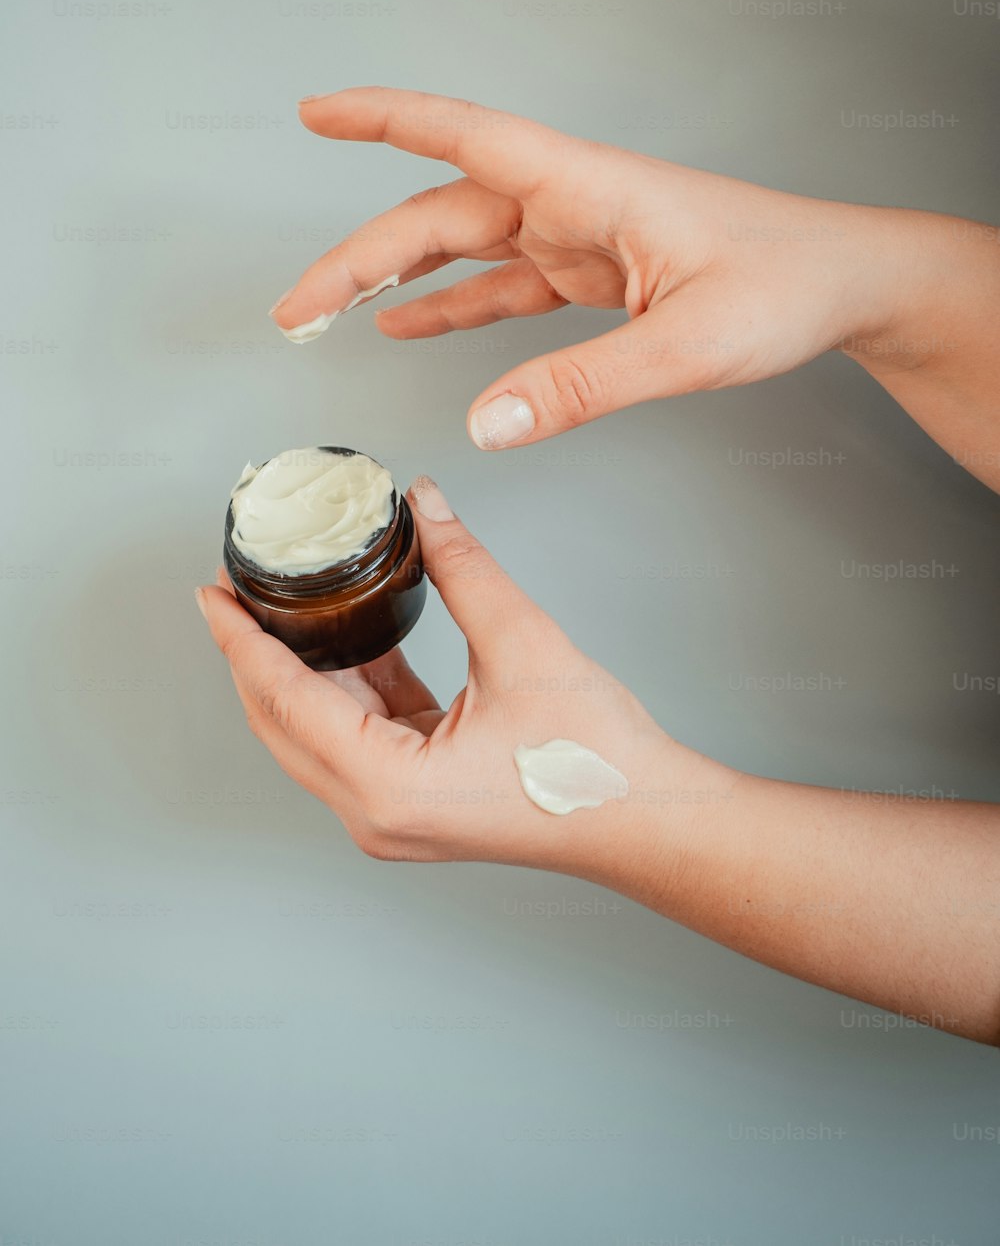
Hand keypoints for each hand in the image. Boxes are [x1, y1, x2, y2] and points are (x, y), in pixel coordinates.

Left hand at [196, 477, 707, 869]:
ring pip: (319, 730)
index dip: (242, 638)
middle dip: (255, 652)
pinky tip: (353, 635)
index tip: (212, 591)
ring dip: (301, 668)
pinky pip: (360, 736)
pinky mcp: (415, 801)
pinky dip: (351, 686)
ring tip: (284, 605)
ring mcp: (392, 813)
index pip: (285, 697)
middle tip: (236, 589)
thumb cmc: (594, 761)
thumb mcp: (522, 645)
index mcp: (387, 786)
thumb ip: (463, 568)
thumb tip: (425, 507)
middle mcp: (375, 812)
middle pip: (285, 721)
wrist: (646, 819)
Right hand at [270, 87, 913, 448]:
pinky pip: (502, 285)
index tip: (315, 110)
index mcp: (588, 188)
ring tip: (326, 315)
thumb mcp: (689, 346)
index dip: (383, 120)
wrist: (845, 285)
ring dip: (393, 279)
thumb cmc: (787, 286)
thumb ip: (585, 386)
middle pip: (441, 213)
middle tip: (293, 306)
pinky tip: (409, 327)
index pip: (463, 137)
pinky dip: (450, 304)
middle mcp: (572, 202)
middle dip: (359, 254)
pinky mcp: (592, 274)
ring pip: (463, 247)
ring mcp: (579, 237)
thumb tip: (486, 426)